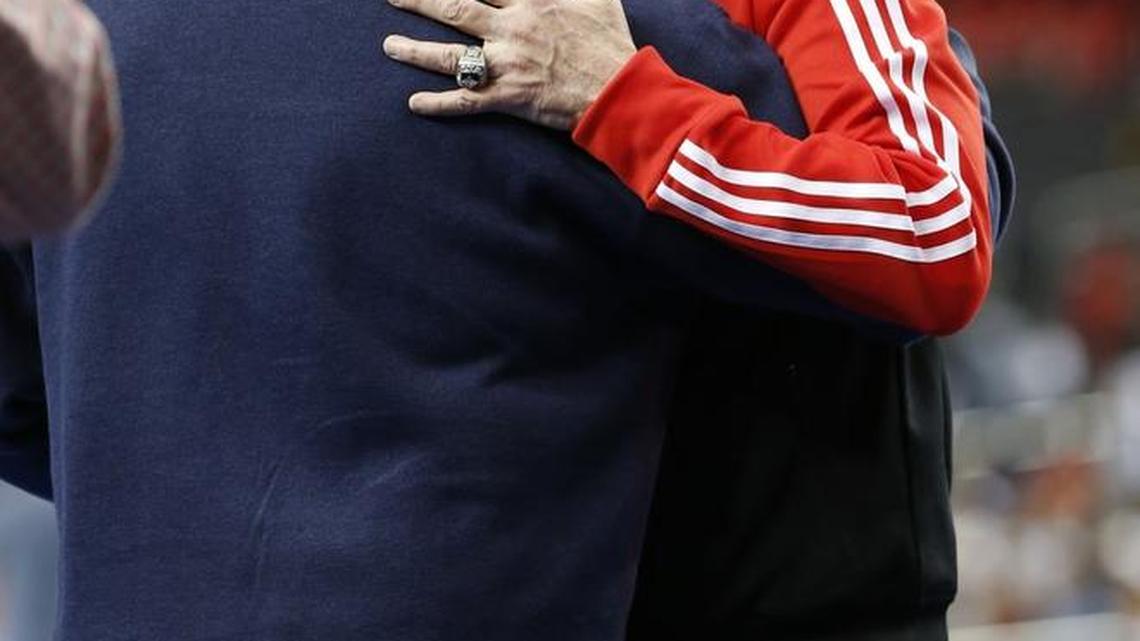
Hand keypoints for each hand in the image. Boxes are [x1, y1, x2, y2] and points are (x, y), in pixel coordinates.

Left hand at [383, 0, 636, 129]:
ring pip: (451, 56)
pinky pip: (466, 102)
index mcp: (532, 0)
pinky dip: (438, 105)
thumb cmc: (610, 42)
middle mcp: (512, 28)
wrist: (619, 91)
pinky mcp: (509, 97)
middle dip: (420, 0)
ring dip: (416, 51)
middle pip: (455, 9)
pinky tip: (414, 105)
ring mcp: (507, 64)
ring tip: (389, 46)